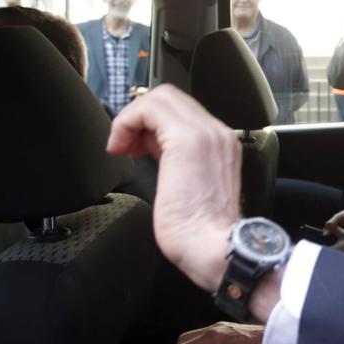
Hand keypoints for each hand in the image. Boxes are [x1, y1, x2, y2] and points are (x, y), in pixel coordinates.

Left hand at [106, 84, 240, 292]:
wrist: (214, 247)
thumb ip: (179, 163)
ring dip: (132, 119)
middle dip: (140, 117)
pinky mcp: (186, 141)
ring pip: (159, 97)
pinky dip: (127, 122)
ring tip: (124, 148)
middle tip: (128, 147)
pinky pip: (149, 109)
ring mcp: (205, 134)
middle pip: (169, 97)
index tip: (139, 149)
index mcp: (221, 144)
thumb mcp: (192, 188)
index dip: (152, 124)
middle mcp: (217, 133)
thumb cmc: (202, 232)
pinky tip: (122, 148)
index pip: (182, 111)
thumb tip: (154, 150)